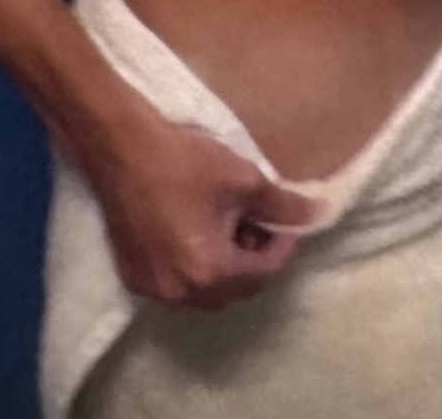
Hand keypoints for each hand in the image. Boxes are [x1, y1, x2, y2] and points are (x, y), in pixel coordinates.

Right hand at [81, 109, 318, 310]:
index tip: (287, 221)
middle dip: (254, 260)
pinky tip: (198, 231)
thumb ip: (283, 205)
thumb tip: (318, 214)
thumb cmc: (185, 163)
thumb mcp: (243, 180)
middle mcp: (180, 293)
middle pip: (235, 290)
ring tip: (230, 225)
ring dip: (226, 266)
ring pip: (205, 292)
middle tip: (259, 222)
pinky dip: (196, 266)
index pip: (263, 273)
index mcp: (209, 273)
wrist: (123, 148)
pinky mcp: (133, 277)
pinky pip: (177, 284)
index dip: (282, 246)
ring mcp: (153, 289)